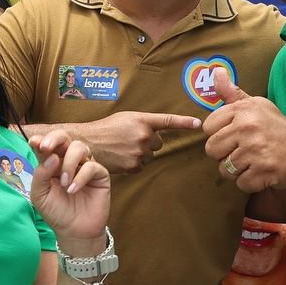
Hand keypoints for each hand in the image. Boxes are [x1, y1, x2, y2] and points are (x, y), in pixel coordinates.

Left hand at [27, 130, 109, 241]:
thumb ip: (41, 175)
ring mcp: (84, 166)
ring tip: (63, 182)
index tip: (34, 142)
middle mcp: (68, 160)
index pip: (47, 145)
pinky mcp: (99, 175)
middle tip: (46, 147)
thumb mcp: (40, 196)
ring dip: (68, 163)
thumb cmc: (56, 212)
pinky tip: (73, 190)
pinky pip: (91, 166)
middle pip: (64, 138)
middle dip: (55, 138)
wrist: (74, 231)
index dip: (41, 140)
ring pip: (79, 147)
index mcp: (51, 163)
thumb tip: (53, 156)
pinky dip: (80, 177)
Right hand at [76, 111, 203, 173]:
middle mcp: (144, 136)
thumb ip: (143, 123)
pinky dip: (133, 163)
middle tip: (129, 140)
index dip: (185, 122)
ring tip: (122, 148)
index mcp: (142, 120)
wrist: (87, 143)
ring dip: (140, 153)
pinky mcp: (134, 165)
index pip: (168, 121)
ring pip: (149, 155)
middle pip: (157, 143)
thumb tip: (156, 132)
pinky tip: (121, 157)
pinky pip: (141, 166)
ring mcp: (139, 152)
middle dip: (147, 142)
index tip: (198, 124)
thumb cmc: (105, 129)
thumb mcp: (125, 118)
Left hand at [203, 68, 285, 191]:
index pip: (208, 127)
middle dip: (225, 155)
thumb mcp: (256, 105)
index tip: (235, 135)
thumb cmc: (276, 126)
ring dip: (237, 170)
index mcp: (243, 110)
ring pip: (224, 170)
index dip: (219, 134)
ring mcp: (256, 150)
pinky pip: (241, 183)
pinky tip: (261, 172)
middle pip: (212, 150)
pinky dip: (250, 182)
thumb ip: (232, 93)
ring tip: (253, 161)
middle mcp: (247, 128)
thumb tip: (215, 70)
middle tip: (243, 151)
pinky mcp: (264, 171)